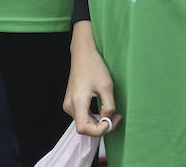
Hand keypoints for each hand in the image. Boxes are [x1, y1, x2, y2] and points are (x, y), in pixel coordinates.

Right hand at [64, 21, 120, 137]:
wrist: (83, 54)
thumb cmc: (94, 67)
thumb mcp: (107, 86)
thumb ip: (109, 106)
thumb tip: (108, 119)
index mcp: (77, 102)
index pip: (84, 129)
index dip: (99, 130)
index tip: (111, 121)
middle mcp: (70, 105)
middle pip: (84, 127)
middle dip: (102, 126)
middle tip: (116, 117)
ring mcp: (69, 104)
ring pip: (84, 123)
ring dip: (98, 122)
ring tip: (111, 113)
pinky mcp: (71, 102)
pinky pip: (82, 116)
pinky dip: (93, 117)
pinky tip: (102, 109)